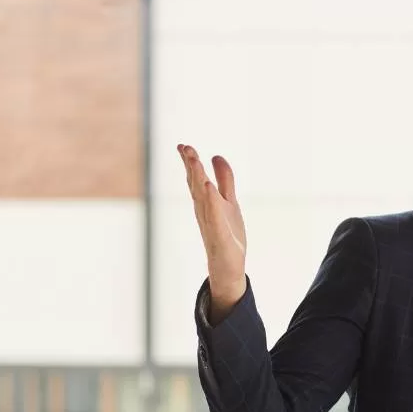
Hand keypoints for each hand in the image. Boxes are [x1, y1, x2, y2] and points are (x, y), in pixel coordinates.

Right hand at [179, 144, 247, 314]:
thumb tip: (216, 155)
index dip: (190, 162)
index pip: (196, 178)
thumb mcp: (229, 201)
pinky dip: (212, 201)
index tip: (183, 145)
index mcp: (206, 202)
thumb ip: (225, 180)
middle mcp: (204, 210)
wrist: (228, 266)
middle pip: (196, 185)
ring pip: (202, 197)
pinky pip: (214, 216)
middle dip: (191, 166)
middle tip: (184, 147)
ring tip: (195, 160)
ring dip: (198, 178)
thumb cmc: (227, 234)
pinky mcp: (219, 235)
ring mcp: (210, 222)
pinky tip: (210, 187)